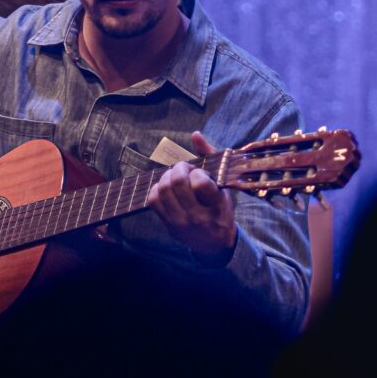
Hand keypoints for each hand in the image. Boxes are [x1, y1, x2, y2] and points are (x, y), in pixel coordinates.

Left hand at [146, 131, 237, 265]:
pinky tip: (167, 188)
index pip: (200, 183)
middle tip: (185, 170)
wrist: (214, 243)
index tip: (200, 173)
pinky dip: (157, 189)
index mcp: (216, 206)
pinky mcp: (168, 224)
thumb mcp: (223, 186)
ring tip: (176, 177)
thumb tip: (195, 134)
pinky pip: (153, 201)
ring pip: (163, 190)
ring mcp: (180, 222)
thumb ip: (210, 158)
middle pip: (177, 183)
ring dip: (167, 177)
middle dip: (179, 168)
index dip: (197, 172)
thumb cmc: (220, 209)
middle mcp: (197, 216)